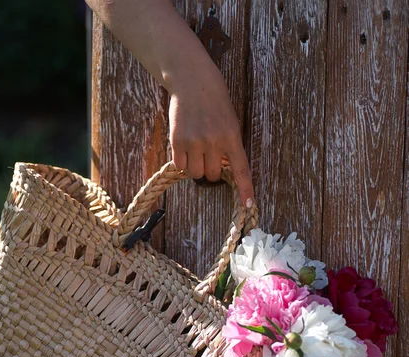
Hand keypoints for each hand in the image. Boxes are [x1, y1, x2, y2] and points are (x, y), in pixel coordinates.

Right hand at [168, 79, 253, 205]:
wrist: (192, 81)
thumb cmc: (215, 102)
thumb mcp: (230, 122)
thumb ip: (228, 146)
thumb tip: (221, 171)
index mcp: (232, 137)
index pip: (241, 169)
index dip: (245, 189)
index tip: (249, 205)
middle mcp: (214, 142)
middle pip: (212, 176)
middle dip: (211, 169)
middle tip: (208, 154)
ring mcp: (194, 142)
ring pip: (196, 173)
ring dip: (196, 166)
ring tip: (196, 149)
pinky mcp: (177, 141)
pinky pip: (180, 165)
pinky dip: (183, 161)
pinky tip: (185, 145)